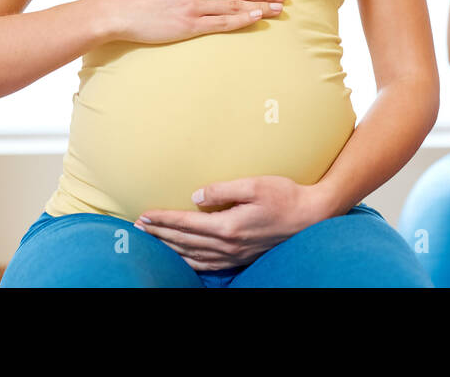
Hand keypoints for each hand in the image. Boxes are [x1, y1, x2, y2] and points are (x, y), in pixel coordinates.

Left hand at [132, 176, 324, 271]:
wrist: (311, 216)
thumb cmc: (285, 195)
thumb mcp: (254, 184)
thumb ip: (222, 189)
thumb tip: (195, 196)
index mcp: (228, 226)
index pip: (186, 223)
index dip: (163, 219)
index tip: (144, 215)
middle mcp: (228, 245)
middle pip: (184, 241)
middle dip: (159, 234)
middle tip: (138, 227)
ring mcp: (235, 255)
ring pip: (193, 256)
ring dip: (170, 248)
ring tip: (153, 240)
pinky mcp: (242, 257)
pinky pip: (208, 265)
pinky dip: (190, 262)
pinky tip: (182, 258)